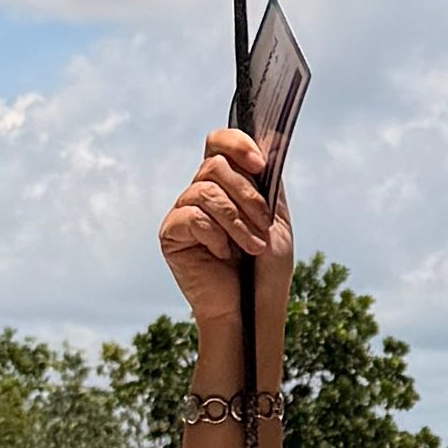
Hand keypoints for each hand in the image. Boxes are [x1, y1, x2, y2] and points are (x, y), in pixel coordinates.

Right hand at [156, 121, 295, 351]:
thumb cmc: (266, 269)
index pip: (218, 143)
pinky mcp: (171, 234)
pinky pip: (193, 217)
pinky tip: (222, 255)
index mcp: (226, 184)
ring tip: (252, 247)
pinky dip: (216, 236)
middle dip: (247, 195)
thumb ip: (267, 181)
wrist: (253, 308)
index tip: (260, 164)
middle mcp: (200, 192)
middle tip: (263, 226)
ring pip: (207, 191)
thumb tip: (270, 140)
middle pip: (214, 165)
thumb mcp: (275, 218)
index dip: (236, 144)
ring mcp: (183, 212)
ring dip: (238, 221)